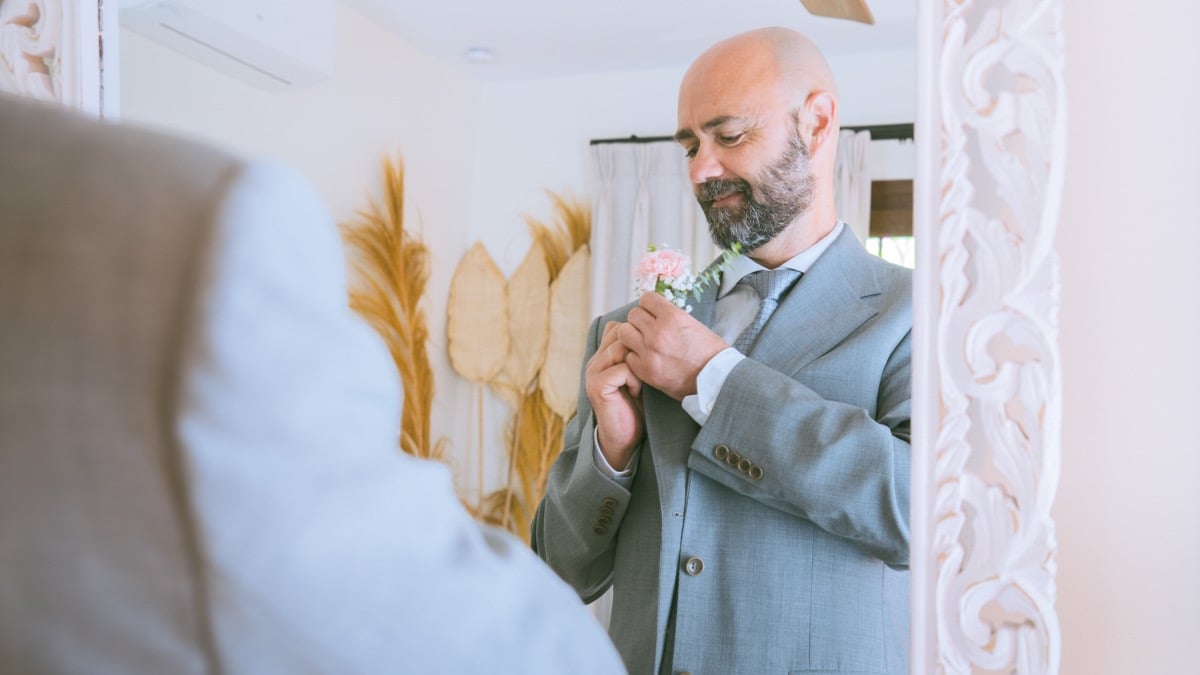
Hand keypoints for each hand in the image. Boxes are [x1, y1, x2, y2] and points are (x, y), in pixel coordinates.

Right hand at [584, 321, 643, 469]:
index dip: (635, 338)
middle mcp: (594, 361)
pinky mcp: (597, 385)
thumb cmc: (636, 406)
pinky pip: (622, 368)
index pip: (616, 328)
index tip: (647, 358)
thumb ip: (635, 355)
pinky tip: (636, 392)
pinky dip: (635, 379)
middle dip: (639, 351)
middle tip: (645, 374)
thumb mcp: (637, 374)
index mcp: (602, 356)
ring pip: (621, 349)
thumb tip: (650, 331)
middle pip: (619, 335)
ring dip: (637, 365)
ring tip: (639, 384)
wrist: (626, 436)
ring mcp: (593, 372)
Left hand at [617, 292, 728, 399]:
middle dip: (640, 320)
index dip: (649, 305)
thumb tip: (655, 311)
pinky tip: (646, 359)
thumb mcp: (693, 324)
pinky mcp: (645, 370)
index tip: (652, 312)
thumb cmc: (710, 352)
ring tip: (642, 342)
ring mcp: (649, 352)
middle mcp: (658, 332)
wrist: (715, 380)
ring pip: (624, 332)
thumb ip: (671, 316)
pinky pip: (628, 355)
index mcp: (673, 317)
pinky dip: (635, 356)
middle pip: (633, 314)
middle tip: (647, 328)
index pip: (646, 298)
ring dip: (632, 335)